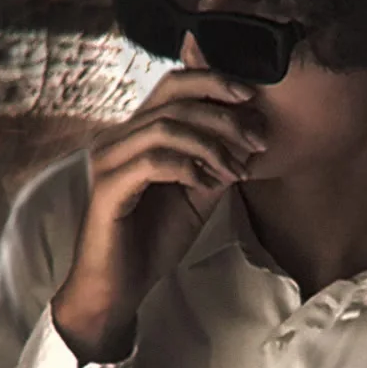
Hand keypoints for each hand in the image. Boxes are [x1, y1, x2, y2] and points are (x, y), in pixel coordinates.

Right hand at [50, 68, 267, 360]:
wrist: (121, 286)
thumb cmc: (154, 239)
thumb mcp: (198, 192)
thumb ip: (216, 158)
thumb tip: (250, 129)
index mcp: (136, 133)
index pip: (173, 85)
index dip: (213, 81)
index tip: (252, 98)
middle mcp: (117, 138)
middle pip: (173, 99)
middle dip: (223, 115)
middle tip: (258, 139)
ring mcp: (109, 160)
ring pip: (166, 127)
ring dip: (212, 145)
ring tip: (237, 170)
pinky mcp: (108, 188)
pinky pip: (153, 161)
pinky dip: (189, 167)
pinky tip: (209, 183)